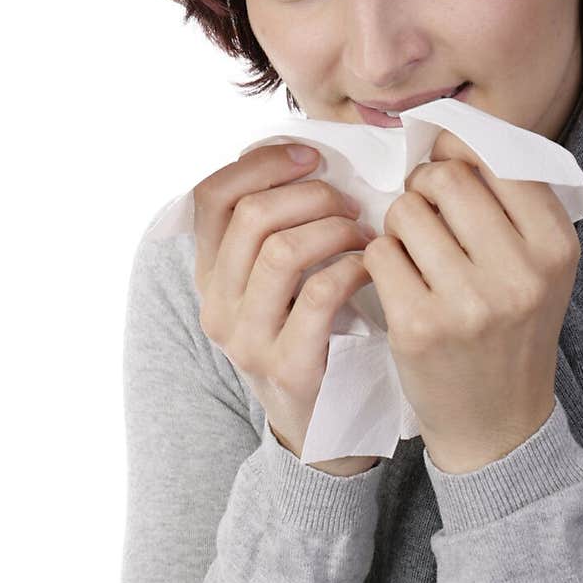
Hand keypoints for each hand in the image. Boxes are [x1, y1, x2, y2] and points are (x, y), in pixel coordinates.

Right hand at [191, 144, 379, 475]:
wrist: (323, 428)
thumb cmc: (313, 334)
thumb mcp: (278, 282)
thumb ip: (277, 226)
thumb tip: (301, 154)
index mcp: (210, 275)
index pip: (212, 195)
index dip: (262, 163)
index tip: (310, 156)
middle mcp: (218, 306)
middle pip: (251, 216)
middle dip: (310, 194)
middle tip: (349, 201)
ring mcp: (248, 340)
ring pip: (281, 250)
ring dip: (332, 228)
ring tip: (362, 232)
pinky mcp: (288, 367)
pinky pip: (319, 295)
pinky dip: (352, 267)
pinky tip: (372, 265)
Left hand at [360, 129, 580, 472]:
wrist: (498, 427)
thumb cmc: (510, 328)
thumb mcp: (537, 265)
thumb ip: (508, 202)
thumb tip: (446, 134)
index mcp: (556, 245)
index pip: (494, 158)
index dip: (458, 155)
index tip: (448, 173)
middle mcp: (521, 272)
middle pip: (445, 178)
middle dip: (421, 186)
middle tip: (422, 211)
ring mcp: (470, 302)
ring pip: (406, 211)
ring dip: (398, 224)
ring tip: (412, 252)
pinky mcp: (421, 327)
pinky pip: (379, 253)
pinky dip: (379, 258)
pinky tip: (397, 282)